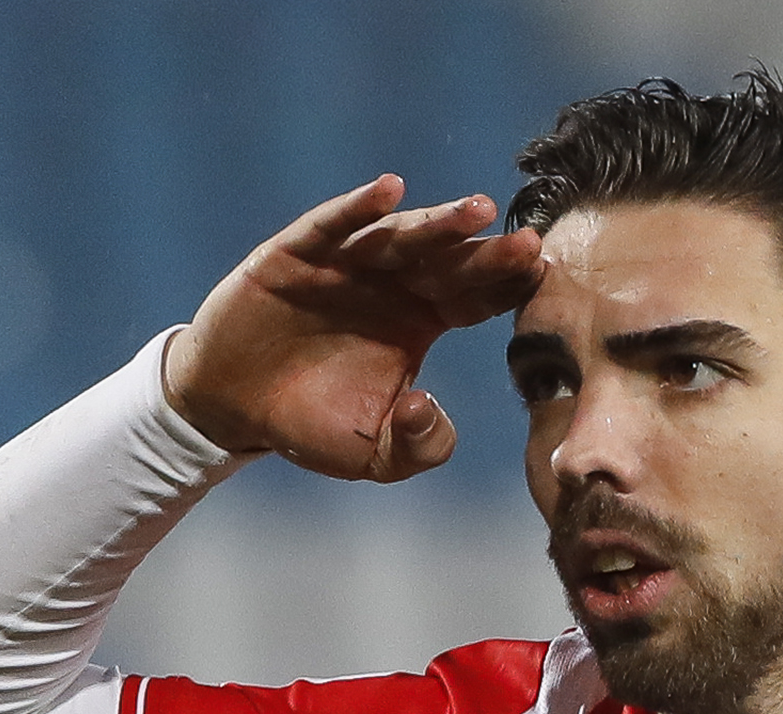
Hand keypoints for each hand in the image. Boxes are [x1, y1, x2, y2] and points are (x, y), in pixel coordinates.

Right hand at [162, 176, 543, 481]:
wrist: (235, 407)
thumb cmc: (313, 424)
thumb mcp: (374, 456)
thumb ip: (418, 446)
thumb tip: (426, 407)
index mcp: (423, 320)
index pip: (478, 297)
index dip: (509, 287)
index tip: (548, 279)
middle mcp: (393, 282)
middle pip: (451, 260)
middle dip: (489, 251)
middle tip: (528, 242)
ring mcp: (347, 262)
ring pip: (401, 235)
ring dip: (439, 222)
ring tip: (478, 211)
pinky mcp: (299, 253)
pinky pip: (334, 224)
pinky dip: (360, 206)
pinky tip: (390, 189)